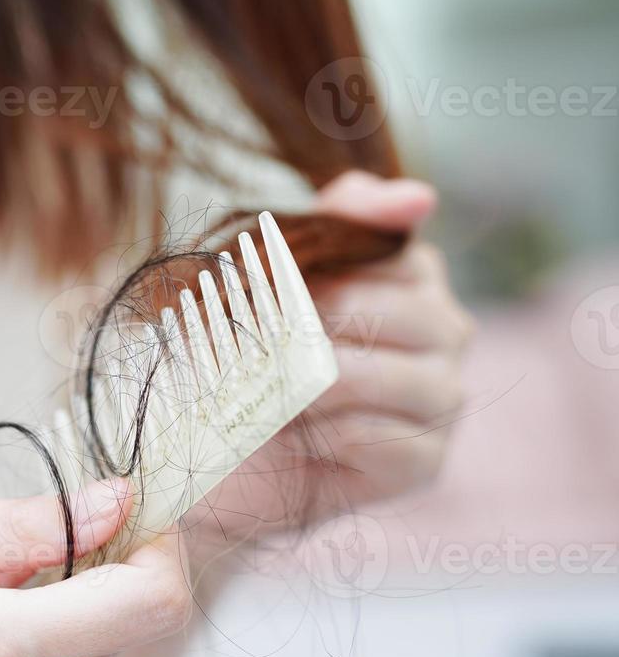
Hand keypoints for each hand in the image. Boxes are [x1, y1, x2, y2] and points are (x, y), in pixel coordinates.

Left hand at [185, 171, 473, 555]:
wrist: (210, 450)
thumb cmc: (239, 351)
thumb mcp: (263, 272)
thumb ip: (337, 221)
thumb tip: (419, 196)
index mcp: (410, 272)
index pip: (381, 246)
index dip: (304, 269)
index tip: (253, 284)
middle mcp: (445, 328)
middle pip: (378, 310)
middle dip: (297, 329)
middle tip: (249, 348)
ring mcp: (442, 396)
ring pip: (375, 375)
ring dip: (301, 386)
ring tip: (265, 392)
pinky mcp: (424, 460)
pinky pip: (377, 438)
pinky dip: (322, 435)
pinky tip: (296, 434)